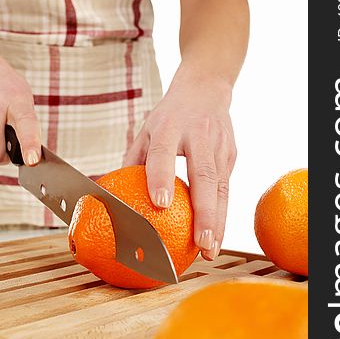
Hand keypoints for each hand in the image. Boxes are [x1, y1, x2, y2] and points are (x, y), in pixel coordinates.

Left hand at [124, 64, 236, 259]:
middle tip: (199, 242)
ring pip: (220, 187)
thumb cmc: (168, 117)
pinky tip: (215, 239)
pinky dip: (222, 216)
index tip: (159, 204)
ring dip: (217, 222)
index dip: (162, 178)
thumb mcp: (146, 130)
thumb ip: (132, 162)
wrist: (206, 88)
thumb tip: (108, 196)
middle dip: (203, 212)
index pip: (163, 154)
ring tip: (210, 250)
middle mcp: (198, 136)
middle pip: (203, 175)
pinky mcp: (231, 155)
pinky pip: (226, 190)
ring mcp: (219, 146)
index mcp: (169, 127)